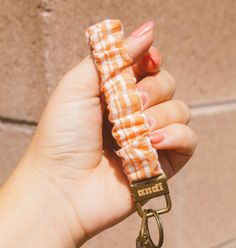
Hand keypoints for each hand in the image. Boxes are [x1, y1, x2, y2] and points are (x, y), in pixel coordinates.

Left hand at [16, 21, 196, 247]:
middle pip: (168, 85)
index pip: (148, 67)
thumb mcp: (77, 85)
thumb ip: (113, 56)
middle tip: (130, 105)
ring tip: (135, 131)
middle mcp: (135, 115)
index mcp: (115, 95)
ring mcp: (150, 140)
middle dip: (152, 91)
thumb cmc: (62, 137)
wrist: (62, 188)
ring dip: (159, 116)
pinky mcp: (162, 164)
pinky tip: (152, 143)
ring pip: (181, 111)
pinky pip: (189, 140)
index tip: (147, 61)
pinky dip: (176, 137)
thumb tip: (148, 31)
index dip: (151, 61)